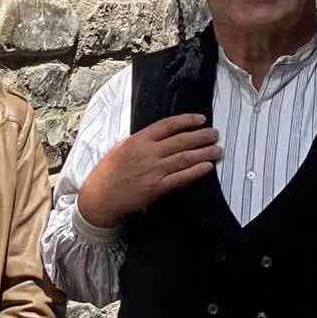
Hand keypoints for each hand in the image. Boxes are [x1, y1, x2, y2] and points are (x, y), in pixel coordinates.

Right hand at [75, 113, 220, 228]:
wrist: (99, 198)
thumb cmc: (107, 174)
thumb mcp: (120, 149)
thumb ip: (141, 142)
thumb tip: (161, 136)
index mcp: (137, 141)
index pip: (168, 125)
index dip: (187, 121)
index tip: (200, 120)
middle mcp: (147, 153)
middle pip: (182, 140)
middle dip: (202, 136)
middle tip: (214, 134)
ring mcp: (153, 170)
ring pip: (185, 157)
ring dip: (205, 152)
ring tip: (217, 150)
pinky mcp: (156, 187)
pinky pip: (181, 177)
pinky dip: (196, 171)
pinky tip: (207, 167)